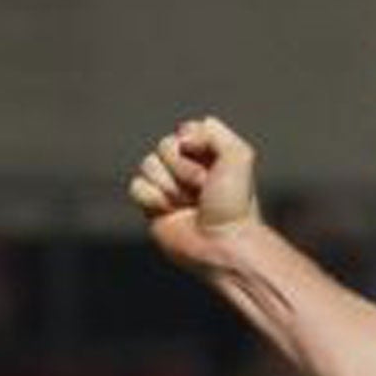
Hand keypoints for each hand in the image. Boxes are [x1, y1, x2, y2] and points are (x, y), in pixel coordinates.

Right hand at [127, 115, 261, 270]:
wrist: (221, 244)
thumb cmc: (234, 204)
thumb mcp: (238, 157)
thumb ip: (216, 132)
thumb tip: (184, 133)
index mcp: (209, 157)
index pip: (184, 131)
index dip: (192, 143)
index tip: (209, 162)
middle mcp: (188, 170)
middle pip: (164, 145)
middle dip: (182, 166)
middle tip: (202, 188)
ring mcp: (170, 187)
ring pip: (148, 164)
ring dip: (170, 184)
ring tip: (188, 204)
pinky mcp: (153, 206)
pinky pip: (137, 186)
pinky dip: (152, 198)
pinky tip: (170, 212)